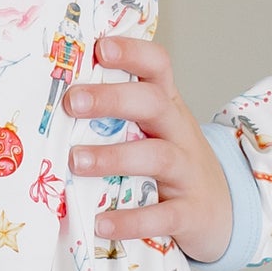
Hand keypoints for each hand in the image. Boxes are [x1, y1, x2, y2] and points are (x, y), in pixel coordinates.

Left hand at [62, 33, 233, 260]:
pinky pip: (163, 215)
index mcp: (166, 106)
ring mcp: (187, 172)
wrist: (224, 209)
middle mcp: (178, 132)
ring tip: (76, 161)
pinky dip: (131, 220)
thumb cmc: (170, 163)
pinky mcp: (189, 213)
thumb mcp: (150, 130)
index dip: (132, 52)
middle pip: (153, 104)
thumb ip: (113, 115)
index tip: (100, 47)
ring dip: (114, 157)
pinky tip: (101, 223)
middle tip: (72, 102)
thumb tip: (47, 103)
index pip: (157, 67)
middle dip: (113, 99)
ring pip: (158, 156)